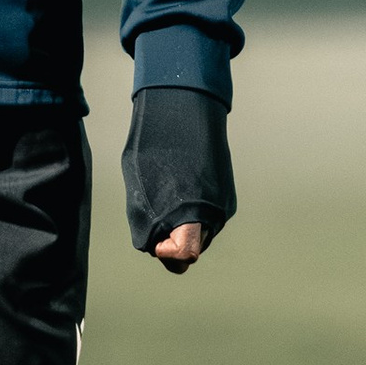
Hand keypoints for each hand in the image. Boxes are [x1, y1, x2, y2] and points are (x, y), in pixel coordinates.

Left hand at [121, 85, 233, 274]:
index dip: (165, 251)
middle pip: (189, 249)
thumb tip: (151, 241)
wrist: (187, 111)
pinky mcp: (227, 198)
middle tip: (155, 212)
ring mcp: (223, 206)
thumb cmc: (154, 147)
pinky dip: (193, 211)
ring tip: (169, 192)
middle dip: (170, 240)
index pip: (184, 253)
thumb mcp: (138, 188)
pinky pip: (206, 217)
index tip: (156, 236)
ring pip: (198, 233)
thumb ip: (145, 220)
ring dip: (181, 224)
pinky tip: (184, 187)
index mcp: (192, 211)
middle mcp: (213, 213)